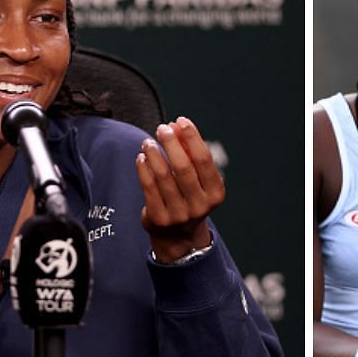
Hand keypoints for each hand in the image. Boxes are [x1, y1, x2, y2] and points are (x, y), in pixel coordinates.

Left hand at [135, 117, 224, 261]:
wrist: (178, 235)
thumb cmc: (188, 197)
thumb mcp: (198, 179)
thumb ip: (190, 154)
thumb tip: (177, 126)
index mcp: (215, 193)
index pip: (204, 160)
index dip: (192, 137)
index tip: (181, 121)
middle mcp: (199, 206)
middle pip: (183, 167)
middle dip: (171, 143)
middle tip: (162, 128)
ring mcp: (179, 214)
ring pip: (163, 176)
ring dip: (154, 154)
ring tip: (148, 142)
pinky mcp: (159, 219)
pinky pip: (149, 187)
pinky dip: (144, 169)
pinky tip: (142, 157)